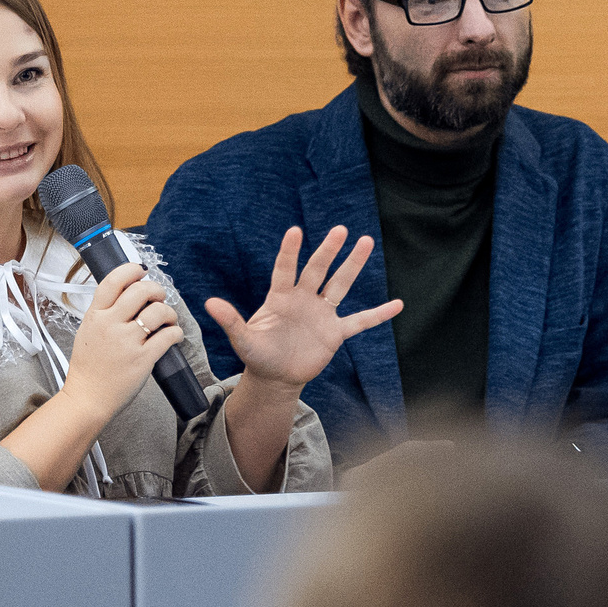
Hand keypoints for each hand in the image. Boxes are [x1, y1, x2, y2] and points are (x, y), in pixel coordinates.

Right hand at [62, 262, 184, 417]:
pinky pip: (168, 336)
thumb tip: (126, 294)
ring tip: (168, 319)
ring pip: (158, 311)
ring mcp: (126, 342)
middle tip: (159, 298)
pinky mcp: (142, 359)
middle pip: (140, 290)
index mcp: (95, 316)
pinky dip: (176, 332)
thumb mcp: (87, 331)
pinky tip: (174, 335)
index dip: (131, 270)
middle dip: (156, 290)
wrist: (87, 398)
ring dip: (169, 312)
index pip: (113, 280)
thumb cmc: (88, 368)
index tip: (141, 272)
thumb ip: (104, 313)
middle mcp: (110, 325)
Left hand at [206, 226, 403, 394]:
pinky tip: (398, 304)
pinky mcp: (335, 333)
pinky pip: (360, 321)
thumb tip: (209, 304)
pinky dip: (378, 314)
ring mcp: (322, 314)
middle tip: (341, 230)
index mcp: (280, 297)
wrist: (276, 376)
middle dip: (329, 250)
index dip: (289, 252)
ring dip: (353, 265)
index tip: (296, 231)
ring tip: (365, 242)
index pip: (286, 269)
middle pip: (318, 270)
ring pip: (340, 285)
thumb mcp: (243, 340)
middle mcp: (304, 299)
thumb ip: (230, 321)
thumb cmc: (258, 355)